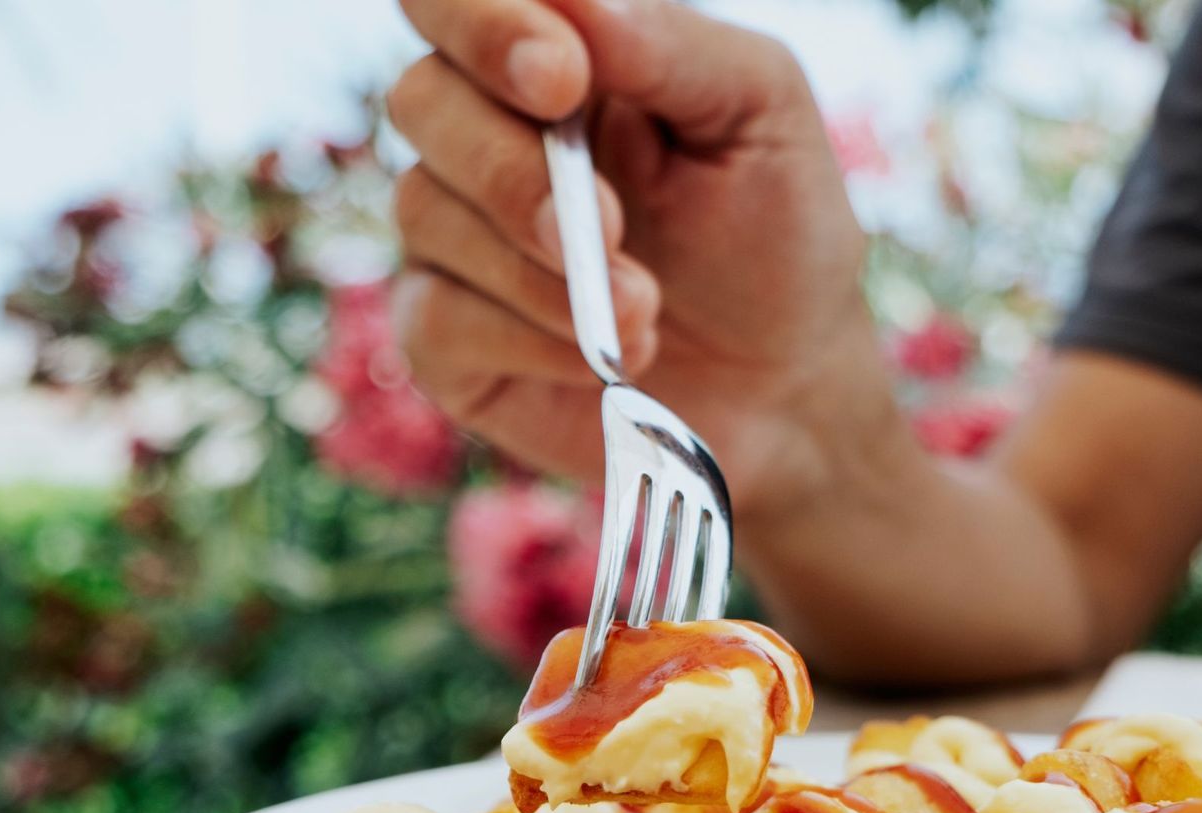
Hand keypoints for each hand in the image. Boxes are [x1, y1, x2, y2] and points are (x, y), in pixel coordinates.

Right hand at [388, 0, 892, 519]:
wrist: (781, 385)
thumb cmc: (774, 233)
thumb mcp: (760, 115)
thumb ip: (672, 46)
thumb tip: (574, 5)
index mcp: (552, 58)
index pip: (452, 0)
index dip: (483, 24)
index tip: (563, 81)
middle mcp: (481, 135)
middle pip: (420, 99)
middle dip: (512, 167)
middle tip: (610, 227)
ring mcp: (451, 238)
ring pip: (426, 212)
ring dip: (542, 271)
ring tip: (643, 310)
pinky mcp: (442, 338)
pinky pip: (438, 319)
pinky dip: (527, 338)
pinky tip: (596, 358)